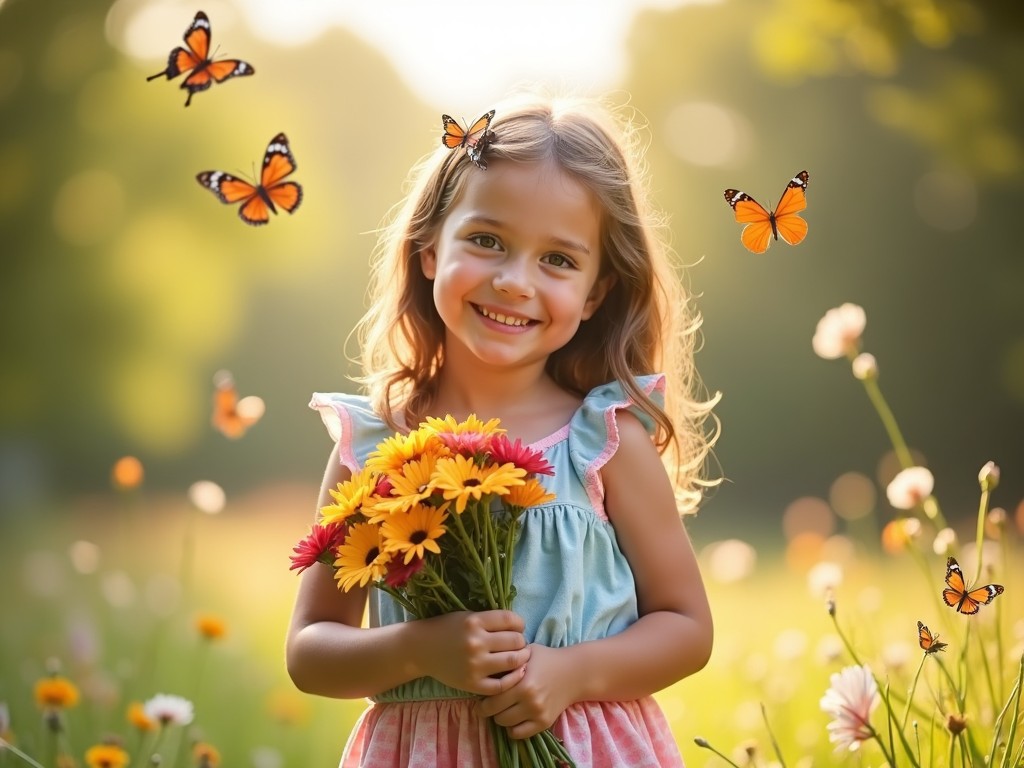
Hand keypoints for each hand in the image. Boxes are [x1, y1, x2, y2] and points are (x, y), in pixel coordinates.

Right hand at [415, 610, 529, 695]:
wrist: (421, 649)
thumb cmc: (447, 629)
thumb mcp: (468, 616)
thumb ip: (491, 621)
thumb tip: (520, 629)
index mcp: (474, 621)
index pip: (511, 620)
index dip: (520, 624)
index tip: (518, 628)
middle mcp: (475, 642)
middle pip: (516, 641)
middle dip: (521, 642)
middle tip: (519, 644)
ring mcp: (474, 665)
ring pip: (513, 662)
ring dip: (522, 659)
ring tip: (520, 657)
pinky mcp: (472, 684)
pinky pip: (501, 685)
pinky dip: (513, 679)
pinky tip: (514, 674)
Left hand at [476, 643, 575, 738]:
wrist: (575, 673)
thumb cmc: (547, 659)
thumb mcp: (526, 652)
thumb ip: (507, 659)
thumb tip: (485, 667)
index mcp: (523, 682)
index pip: (492, 698)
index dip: (483, 697)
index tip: (482, 694)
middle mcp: (530, 700)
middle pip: (496, 714)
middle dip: (489, 709)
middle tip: (488, 703)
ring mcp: (538, 713)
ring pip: (506, 725)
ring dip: (501, 718)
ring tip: (502, 708)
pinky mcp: (544, 722)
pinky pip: (519, 734)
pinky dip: (513, 728)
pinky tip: (514, 718)